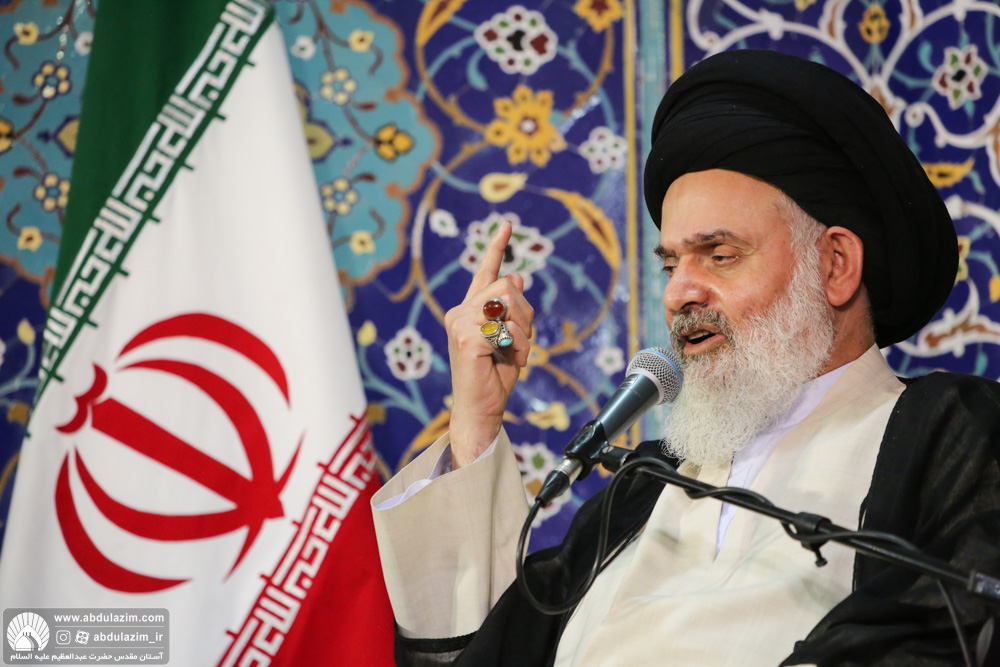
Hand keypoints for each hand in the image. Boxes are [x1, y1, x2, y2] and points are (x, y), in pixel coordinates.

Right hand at [444, 221, 533, 468]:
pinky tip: (510, 362)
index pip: (485, 273)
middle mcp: (459, 313)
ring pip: (510, 302)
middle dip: (526, 313)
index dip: (497, 248)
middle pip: (508, 286)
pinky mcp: (467, 338)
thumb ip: (512, 311)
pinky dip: (518, 346)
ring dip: (523, 331)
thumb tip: (517, 277)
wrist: (481, 410)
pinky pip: (507, 327)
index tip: (507, 225)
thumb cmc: (494, 378)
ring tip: (514, 355)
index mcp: (469, 311)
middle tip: (521, 343)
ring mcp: (459, 324)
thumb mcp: (511, 338)